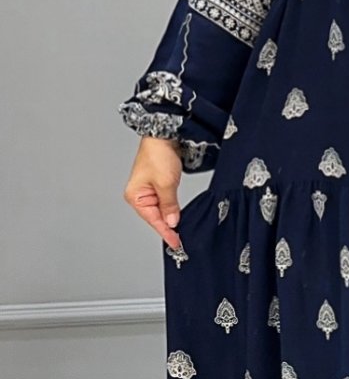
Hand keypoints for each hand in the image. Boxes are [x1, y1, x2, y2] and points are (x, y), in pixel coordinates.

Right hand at [123, 136, 183, 250]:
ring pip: (162, 211)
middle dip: (169, 227)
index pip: (153, 220)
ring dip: (171, 218)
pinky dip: (172, 209)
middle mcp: (140, 195)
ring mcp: (149, 190)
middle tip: (183, 239)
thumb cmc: (158, 154)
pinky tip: (179, 215)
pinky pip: (165, 202)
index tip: (177, 243)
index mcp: (135, 196)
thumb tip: (172, 222)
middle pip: (156, 217)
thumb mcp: (166, 183)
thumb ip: (169, 205)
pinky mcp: (158, 185)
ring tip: (182, 230)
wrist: (164, 135)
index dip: (166, 232)